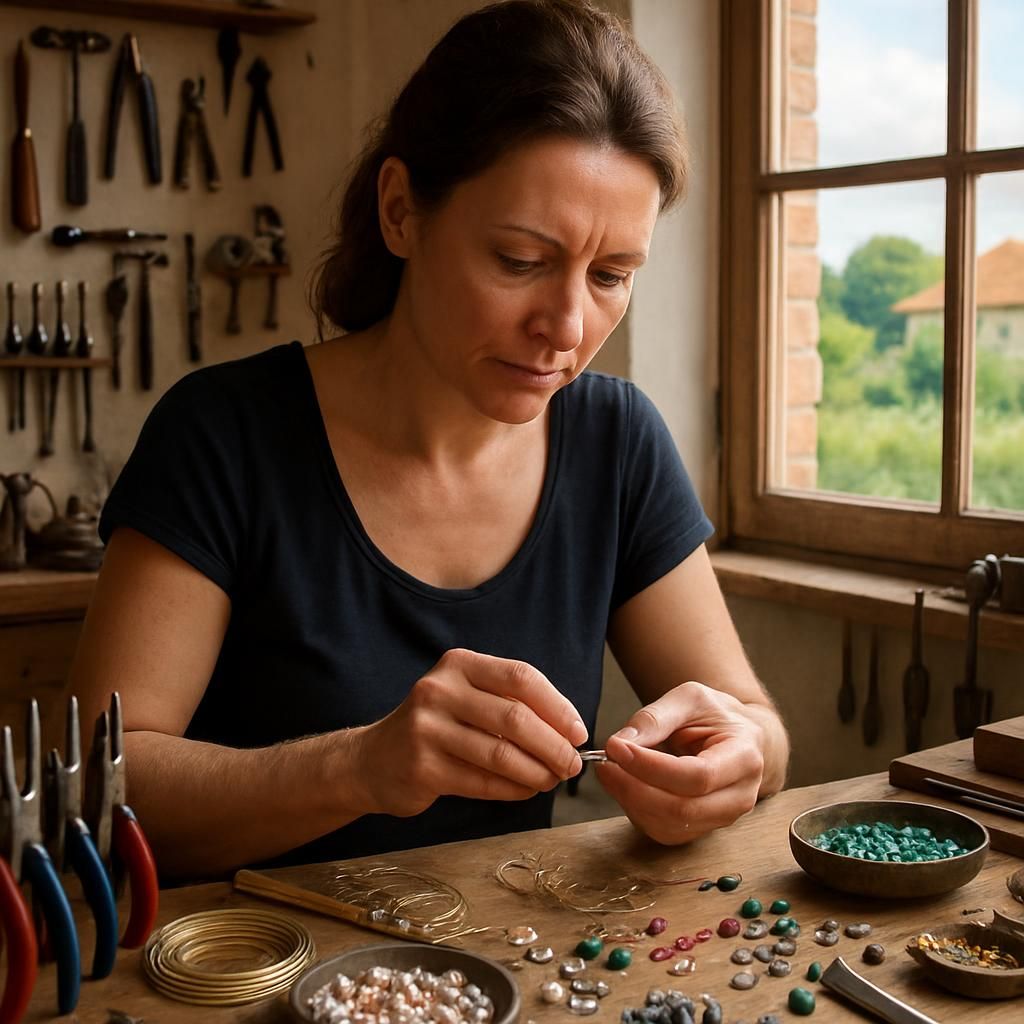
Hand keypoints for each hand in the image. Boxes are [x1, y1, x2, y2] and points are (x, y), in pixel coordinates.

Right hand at [349, 648, 586, 817]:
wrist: (374, 760)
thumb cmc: (437, 727)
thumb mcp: (467, 697)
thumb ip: (509, 702)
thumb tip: (568, 730)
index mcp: (459, 665)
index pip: (521, 678)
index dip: (557, 706)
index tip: (578, 732)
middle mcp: (440, 690)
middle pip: (515, 718)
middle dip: (553, 745)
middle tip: (572, 765)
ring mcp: (427, 728)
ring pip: (502, 754)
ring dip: (537, 772)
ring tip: (551, 780)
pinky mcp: (422, 767)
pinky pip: (483, 781)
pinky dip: (513, 789)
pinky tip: (525, 790)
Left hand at [596, 681, 765, 844]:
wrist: (738, 737)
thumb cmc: (716, 715)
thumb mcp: (690, 699)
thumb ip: (656, 718)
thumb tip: (620, 743)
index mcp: (744, 757)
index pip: (697, 775)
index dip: (651, 767)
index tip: (616, 748)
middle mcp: (739, 796)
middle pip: (683, 809)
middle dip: (634, 788)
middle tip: (604, 762)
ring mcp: (723, 818)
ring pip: (670, 826)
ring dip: (631, 802)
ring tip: (610, 771)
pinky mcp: (702, 829)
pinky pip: (664, 832)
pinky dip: (636, 812)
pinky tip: (625, 787)